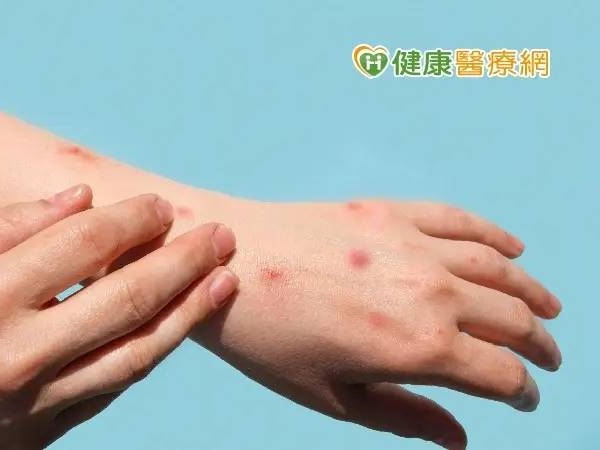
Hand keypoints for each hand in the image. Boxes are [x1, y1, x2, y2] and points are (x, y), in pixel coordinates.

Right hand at [0, 185, 238, 449]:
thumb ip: (7, 226)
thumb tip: (81, 196)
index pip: (85, 245)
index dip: (132, 220)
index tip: (160, 205)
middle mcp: (21, 350)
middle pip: (128, 296)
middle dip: (183, 260)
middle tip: (220, 234)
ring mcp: (41, 397)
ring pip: (138, 350)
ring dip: (190, 311)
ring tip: (226, 279)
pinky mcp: (51, 428)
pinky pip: (117, 384)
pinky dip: (154, 350)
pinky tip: (180, 324)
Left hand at [193, 198, 560, 448]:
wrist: (224, 264)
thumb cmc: (268, 339)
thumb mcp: (333, 397)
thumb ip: (405, 416)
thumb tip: (460, 439)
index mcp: (420, 347)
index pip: (500, 373)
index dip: (521, 391)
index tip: (524, 398)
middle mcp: (431, 292)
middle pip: (512, 320)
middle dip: (538, 344)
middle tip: (549, 357)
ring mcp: (413, 246)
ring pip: (498, 269)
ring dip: (531, 292)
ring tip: (550, 308)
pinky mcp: (390, 212)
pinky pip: (460, 221)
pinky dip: (494, 236)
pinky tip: (512, 249)